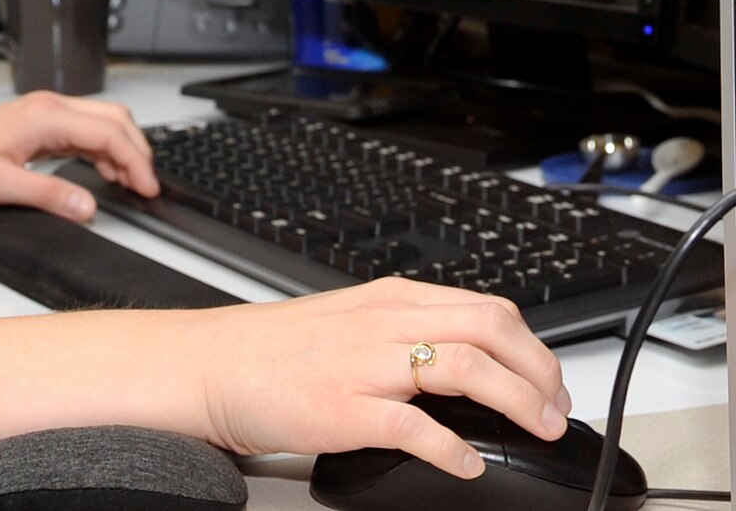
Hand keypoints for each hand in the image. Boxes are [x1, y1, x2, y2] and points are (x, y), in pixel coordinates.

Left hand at [0, 92, 159, 220]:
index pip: (109, 131)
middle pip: (113, 119)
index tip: (148, 188)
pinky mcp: (36, 127)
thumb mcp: (0, 185)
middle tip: (147, 187)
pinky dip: (102, 151)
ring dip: (121, 150)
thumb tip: (89, 206)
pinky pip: (82, 132)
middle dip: (137, 151)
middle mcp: (47, 108)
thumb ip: (49, 194)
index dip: (136, 160)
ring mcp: (42, 115)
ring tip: (131, 184)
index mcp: (44, 115)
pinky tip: (105, 173)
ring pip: (100, 123)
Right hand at [179, 277, 569, 478]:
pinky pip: (418, 427)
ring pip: (466, 368)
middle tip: (554, 410)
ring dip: (517, 402)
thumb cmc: (275, 351)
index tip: (549, 382)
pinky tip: (467, 464)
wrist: (211, 366)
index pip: (487, 309)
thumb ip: (405, 332)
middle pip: (490, 330)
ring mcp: (364, 365)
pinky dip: (455, 449)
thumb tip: (469, 363)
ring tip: (534, 431)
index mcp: (389, 300)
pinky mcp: (345, 408)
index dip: (533, 348)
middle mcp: (383, 323)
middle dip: (540, 372)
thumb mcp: (350, 322)